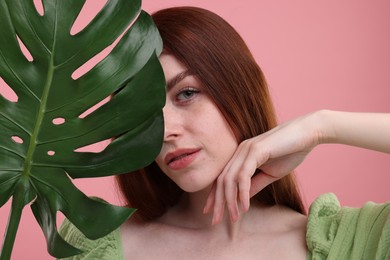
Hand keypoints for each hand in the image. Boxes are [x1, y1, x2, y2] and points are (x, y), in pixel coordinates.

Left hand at [203, 112, 321, 223]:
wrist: (308, 133)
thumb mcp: (270, 174)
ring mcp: (246, 149)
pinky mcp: (255, 150)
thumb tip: (241, 200)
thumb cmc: (291, 152)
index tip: (212, 212)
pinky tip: (244, 207)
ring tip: (233, 218)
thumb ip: (255, 185)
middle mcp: (240, 151)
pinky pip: (243, 175)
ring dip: (230, 201)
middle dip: (217, 202)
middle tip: (216, 221)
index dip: (215, 196)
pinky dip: (242, 193)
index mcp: (241, 155)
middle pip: (221, 180)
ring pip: (229, 179)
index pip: (222, 178)